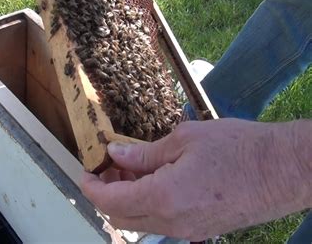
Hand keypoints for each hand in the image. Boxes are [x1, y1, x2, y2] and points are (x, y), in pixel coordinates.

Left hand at [81, 119, 311, 240]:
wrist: (285, 170)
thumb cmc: (238, 148)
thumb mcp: (184, 140)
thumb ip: (143, 152)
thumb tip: (115, 153)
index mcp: (162, 197)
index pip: (110, 200)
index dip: (91, 187)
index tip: (86, 171)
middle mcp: (171, 222)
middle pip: (120, 216)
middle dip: (106, 193)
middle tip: (110, 166)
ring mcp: (186, 231)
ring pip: (140, 222)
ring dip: (126, 199)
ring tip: (131, 169)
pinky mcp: (200, 230)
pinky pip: (161, 223)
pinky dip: (147, 205)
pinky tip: (154, 180)